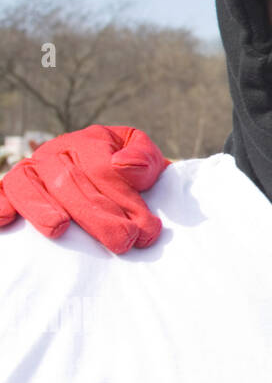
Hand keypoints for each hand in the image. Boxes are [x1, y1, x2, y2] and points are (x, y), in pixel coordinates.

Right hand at [0, 126, 168, 253]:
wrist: (114, 177)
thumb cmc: (132, 174)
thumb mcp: (147, 161)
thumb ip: (143, 159)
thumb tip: (123, 164)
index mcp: (90, 141)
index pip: (103, 169)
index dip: (125, 200)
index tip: (146, 230)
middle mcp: (56, 152)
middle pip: (69, 181)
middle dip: (98, 216)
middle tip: (123, 242)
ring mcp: (32, 169)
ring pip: (27, 184)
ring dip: (42, 208)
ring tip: (60, 228)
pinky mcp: (13, 189)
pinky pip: (1, 192)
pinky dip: (0, 203)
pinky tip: (5, 219)